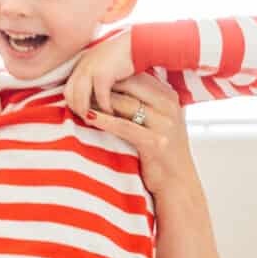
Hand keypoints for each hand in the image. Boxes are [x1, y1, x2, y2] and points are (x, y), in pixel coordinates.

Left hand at [65, 31, 134, 119]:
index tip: (83, 113)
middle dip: (77, 110)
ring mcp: (90, 70)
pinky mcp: (102, 75)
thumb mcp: (104, 64)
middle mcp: (82, 66)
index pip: (68, 88)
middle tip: (88, 120)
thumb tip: (93, 95)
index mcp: (81, 64)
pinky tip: (112, 112)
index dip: (73, 103)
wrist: (137, 42)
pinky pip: (100, 98)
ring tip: (97, 120)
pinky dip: (105, 108)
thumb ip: (95, 76)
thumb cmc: (125, 55)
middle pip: (70, 94)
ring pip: (80, 98)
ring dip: (88, 112)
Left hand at [81, 73, 198, 197]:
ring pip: (124, 103)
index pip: (136, 74)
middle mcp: (169, 105)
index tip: (90, 76)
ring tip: (79, 100)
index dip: (112, 74)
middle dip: (103, 85)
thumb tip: (110, 83)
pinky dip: (104, 120)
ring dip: (99, 101)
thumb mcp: (158, 119)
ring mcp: (164, 123)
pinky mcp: (155, 142)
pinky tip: (88, 117)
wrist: (177, 183)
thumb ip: (142, 101)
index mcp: (169, 96)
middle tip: (80, 86)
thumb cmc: (162, 151)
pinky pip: (123, 126)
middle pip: (129, 84)